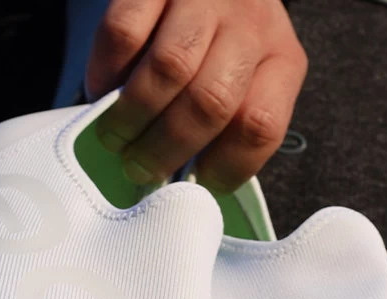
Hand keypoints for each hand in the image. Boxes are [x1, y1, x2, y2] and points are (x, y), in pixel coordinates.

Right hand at [85, 0, 307, 192]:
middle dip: (165, 149)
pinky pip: (125, 32)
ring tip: (115, 137)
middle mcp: (251, 24)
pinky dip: (107, 72)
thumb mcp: (243, 83)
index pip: (260, 126)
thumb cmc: (218, 48)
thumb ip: (226, 128)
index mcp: (283, 61)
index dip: (224, 166)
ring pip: (169, 68)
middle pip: (210, 102)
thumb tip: (183, 185)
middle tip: (137, 167)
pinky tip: (104, 90)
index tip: (193, 184)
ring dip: (132, 116)